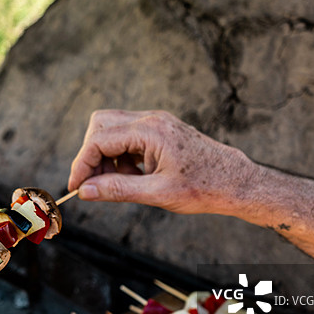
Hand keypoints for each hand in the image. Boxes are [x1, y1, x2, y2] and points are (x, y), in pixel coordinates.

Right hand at [67, 110, 256, 214]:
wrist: (237, 183)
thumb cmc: (204, 187)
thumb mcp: (157, 194)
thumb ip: (118, 190)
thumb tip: (85, 191)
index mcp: (151, 131)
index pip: (99, 140)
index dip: (82, 164)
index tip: (77, 187)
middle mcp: (152, 119)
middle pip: (101, 125)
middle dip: (92, 155)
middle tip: (97, 184)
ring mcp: (156, 122)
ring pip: (112, 130)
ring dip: (107, 157)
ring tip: (122, 183)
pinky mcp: (160, 130)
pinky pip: (128, 136)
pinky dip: (122, 156)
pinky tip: (136, 177)